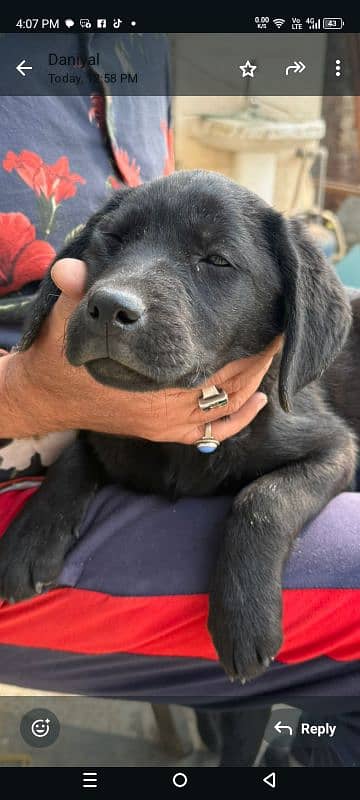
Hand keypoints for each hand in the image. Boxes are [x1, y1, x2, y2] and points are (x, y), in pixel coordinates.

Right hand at [2, 259, 281, 442]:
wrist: (48, 395)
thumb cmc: (61, 354)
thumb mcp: (68, 318)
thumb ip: (76, 292)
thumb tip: (68, 268)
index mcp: (148, 382)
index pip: (212, 361)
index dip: (245, 342)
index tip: (268, 319)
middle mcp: (163, 407)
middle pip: (228, 383)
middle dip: (256, 357)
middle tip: (278, 331)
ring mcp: (165, 424)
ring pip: (226, 406)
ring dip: (252, 381)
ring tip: (270, 354)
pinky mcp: (164, 433)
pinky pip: (213, 432)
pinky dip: (240, 419)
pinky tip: (259, 400)